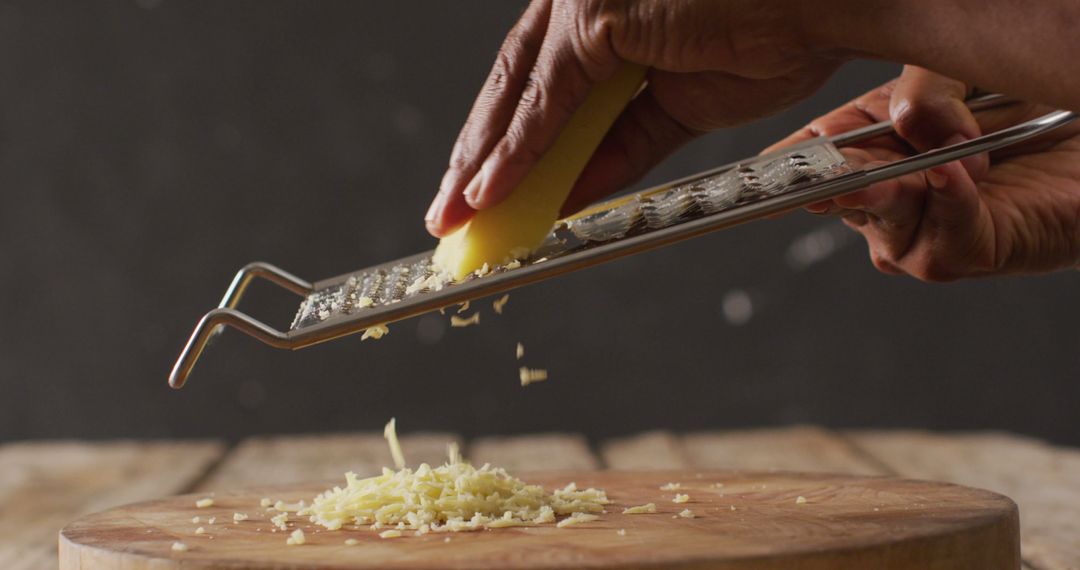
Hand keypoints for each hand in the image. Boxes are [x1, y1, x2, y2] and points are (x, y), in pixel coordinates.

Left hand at [425, 0, 842, 236]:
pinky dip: (519, 152)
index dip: (505, 139)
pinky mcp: (595, 11)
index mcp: (604, 11)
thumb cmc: (772, 38)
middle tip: (450, 213)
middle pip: (515, 85)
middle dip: (478, 157)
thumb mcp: (677, 109)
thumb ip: (616, 147)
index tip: (480, 187)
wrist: (827, 8)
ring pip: (520, 92)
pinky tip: (491, 193)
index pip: (537, 80)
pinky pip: (548, 101)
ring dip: (485, 161)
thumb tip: (567, 192)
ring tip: (459, 216)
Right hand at [766, 66, 1079, 280]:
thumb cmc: (1032, 107)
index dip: (794, 158)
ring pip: (882, 221)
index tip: (771, 163)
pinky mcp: (969, 253)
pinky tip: (953, 173)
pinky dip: (947, 203)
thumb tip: (901, 120)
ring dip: (884, 194)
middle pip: (838, 192)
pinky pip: (942, 240)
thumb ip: (927, 86)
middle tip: (812, 171)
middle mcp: (890, 194)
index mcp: (876, 144)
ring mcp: (924, 229)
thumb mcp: (967, 71)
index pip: (818, 152)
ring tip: (885, 177)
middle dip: (828, 179)